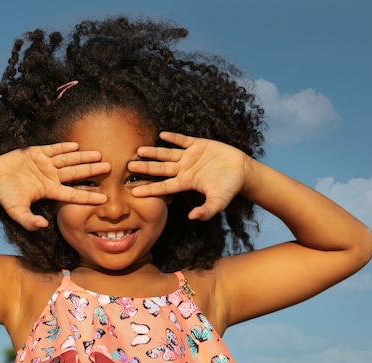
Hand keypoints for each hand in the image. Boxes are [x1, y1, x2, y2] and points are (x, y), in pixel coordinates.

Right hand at [0, 142, 109, 229]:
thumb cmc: (5, 196)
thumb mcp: (16, 211)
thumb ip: (28, 220)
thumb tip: (42, 226)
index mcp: (49, 190)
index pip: (73, 193)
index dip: (89, 196)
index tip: (104, 198)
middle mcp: (51, 177)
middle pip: (76, 173)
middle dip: (92, 171)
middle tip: (110, 168)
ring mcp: (45, 164)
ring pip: (68, 160)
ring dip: (83, 157)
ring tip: (98, 154)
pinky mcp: (36, 153)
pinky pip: (53, 149)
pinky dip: (64, 147)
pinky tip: (76, 145)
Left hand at [128, 132, 250, 220]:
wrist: (242, 171)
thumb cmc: (230, 188)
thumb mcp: (219, 202)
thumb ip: (206, 210)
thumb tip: (192, 218)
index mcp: (186, 182)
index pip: (164, 186)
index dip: (149, 189)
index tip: (134, 191)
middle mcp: (184, 169)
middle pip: (160, 169)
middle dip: (145, 168)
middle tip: (129, 166)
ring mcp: (190, 157)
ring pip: (167, 154)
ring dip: (154, 152)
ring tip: (139, 150)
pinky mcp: (198, 145)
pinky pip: (183, 140)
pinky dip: (173, 137)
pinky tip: (162, 134)